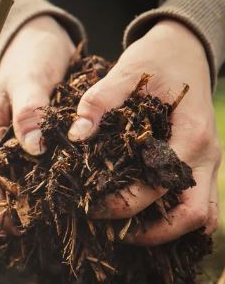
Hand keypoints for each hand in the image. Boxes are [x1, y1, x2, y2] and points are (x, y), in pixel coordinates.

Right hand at [0, 16, 74, 232]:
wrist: (37, 40)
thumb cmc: (32, 56)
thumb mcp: (31, 78)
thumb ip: (30, 110)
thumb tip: (33, 149)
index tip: (19, 227)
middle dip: (4, 220)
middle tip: (32, 239)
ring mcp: (8, 149)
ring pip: (5, 192)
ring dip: (17, 213)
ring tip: (42, 232)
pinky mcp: (25, 148)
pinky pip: (24, 180)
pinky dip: (32, 198)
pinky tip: (53, 209)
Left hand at [67, 19, 220, 245]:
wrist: (185, 49)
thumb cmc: (156, 61)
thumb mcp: (126, 72)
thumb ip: (99, 101)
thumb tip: (76, 135)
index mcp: (191, 135)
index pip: (160, 187)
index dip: (124, 204)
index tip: (90, 207)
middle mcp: (205, 157)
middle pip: (193, 216)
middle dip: (152, 233)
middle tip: (110, 233)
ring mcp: (207, 164)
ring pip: (200, 217)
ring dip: (166, 231)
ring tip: (124, 233)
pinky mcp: (199, 166)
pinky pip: (197, 205)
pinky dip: (173, 220)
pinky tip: (140, 220)